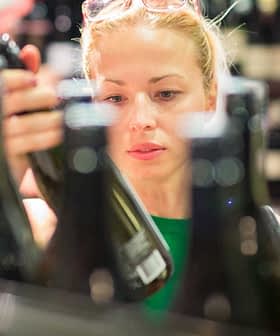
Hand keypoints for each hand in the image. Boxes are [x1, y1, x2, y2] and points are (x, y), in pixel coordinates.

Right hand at [1, 44, 62, 183]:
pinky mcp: (6, 155)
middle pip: (11, 103)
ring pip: (21, 125)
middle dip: (34, 98)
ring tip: (61, 116)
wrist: (7, 157)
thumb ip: (21, 75)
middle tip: (52, 96)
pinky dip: (44, 138)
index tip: (33, 79)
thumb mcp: (15, 97)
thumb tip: (31, 52)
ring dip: (45, 119)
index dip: (14, 80)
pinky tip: (57, 133)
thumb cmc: (12, 121)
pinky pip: (26, 144)